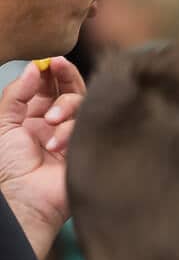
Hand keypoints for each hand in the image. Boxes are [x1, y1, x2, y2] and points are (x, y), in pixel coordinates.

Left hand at [0, 58, 85, 259]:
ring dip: (64, 108)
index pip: (49, 86)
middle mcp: (56, 123)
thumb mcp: (3, 122)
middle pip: (71, 90)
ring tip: (49, 124)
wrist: (23, 198)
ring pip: (83, 105)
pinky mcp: (89, 148)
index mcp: (34, 116)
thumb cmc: (7, 165)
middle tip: (58, 67)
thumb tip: (35, 67)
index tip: (51, 61)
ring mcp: (74, 135)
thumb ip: (17, 93)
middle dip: (65, 77)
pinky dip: (70, 132)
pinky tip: (56, 147)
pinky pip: (89, 128)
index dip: (51, 71)